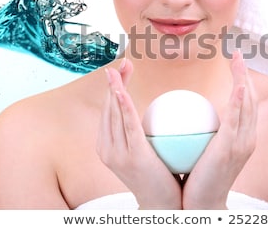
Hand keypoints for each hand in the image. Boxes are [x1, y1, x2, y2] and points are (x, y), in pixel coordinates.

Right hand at [96, 59, 181, 208]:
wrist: (162, 205)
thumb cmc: (159, 176)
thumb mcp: (148, 152)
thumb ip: (145, 132)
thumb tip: (158, 109)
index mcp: (107, 145)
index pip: (110, 110)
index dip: (114, 87)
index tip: (123, 70)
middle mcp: (106, 148)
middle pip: (108, 108)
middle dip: (114, 82)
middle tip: (123, 62)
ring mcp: (116, 153)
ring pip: (114, 113)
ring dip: (115, 88)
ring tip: (118, 69)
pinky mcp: (130, 156)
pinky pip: (127, 125)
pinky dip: (122, 105)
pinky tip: (121, 90)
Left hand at [182, 51, 258, 208]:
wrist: (203, 204)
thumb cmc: (200, 177)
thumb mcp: (206, 151)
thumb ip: (205, 131)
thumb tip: (190, 114)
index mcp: (243, 137)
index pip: (245, 103)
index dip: (243, 82)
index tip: (235, 65)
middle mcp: (248, 138)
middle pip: (251, 99)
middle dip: (246, 75)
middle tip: (237, 55)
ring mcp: (242, 143)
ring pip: (248, 105)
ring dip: (244, 80)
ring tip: (238, 60)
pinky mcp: (231, 149)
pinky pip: (236, 120)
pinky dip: (240, 101)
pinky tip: (237, 86)